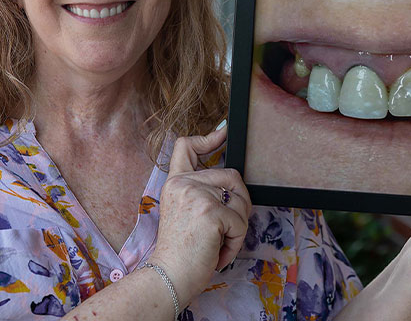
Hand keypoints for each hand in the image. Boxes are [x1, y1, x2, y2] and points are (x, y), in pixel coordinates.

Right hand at [148, 123, 251, 306]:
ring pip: (240, 200)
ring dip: (237, 227)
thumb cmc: (180, 253)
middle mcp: (184, 183)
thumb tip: (232, 184)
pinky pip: (241, 222)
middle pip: (232, 176)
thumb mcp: (186, 214)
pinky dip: (236, 242)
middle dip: (239, 205)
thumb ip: (201, 194)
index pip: (187, 147)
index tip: (223, 132)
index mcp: (175, 183)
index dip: (208, 138)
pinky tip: (218, 252)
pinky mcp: (211, 211)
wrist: (169, 277)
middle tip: (226, 230)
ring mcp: (197, 195)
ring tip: (218, 243)